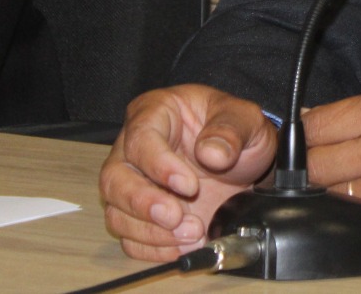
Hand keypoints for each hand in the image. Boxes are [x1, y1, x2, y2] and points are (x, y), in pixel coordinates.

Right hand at [99, 84, 278, 260]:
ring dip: (150, 230)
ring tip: (192, 232)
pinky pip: (129, 237)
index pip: (140, 138)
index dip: (159, 165)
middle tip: (176, 217)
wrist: (243, 162)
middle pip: (115, 178)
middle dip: (143, 203)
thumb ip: (231, 130)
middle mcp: (134, 149)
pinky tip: (181, 245)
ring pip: (116, 211)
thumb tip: (212, 153)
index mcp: (155, 113)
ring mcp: (133, 184)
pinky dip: (152, 247)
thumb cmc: (236, 131)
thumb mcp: (246, 119)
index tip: (188, 185)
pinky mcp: (139, 215)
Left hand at [304, 86, 360, 237]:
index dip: (302, 133)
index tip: (302, 137)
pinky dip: (357, 210)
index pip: (315, 124)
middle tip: (313, 165)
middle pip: (312, 165)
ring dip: (331, 190)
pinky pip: (358, 217)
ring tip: (345, 181)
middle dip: (307, 165)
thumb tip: (322, 121)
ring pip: (329, 196)